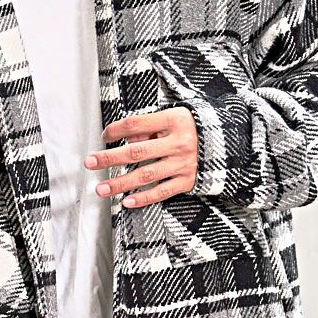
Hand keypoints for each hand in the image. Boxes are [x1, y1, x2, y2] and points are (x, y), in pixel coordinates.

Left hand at [83, 105, 197, 207]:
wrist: (227, 141)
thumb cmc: (191, 127)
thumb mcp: (173, 116)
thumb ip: (149, 126)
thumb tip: (126, 141)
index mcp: (174, 120)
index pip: (136, 123)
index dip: (116, 130)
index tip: (104, 136)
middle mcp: (179, 142)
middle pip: (137, 152)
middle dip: (109, 158)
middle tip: (89, 163)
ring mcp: (184, 164)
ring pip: (146, 175)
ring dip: (121, 183)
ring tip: (101, 188)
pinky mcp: (188, 181)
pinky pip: (162, 191)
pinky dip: (144, 198)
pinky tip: (127, 201)